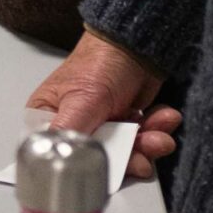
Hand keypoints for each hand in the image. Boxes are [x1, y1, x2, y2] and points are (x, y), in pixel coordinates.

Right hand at [28, 29, 182, 178]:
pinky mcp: (127, 126)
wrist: (139, 44)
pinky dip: (156, 133)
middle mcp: (75, 125)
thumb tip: (59, 160)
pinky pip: (143, 143)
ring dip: (148, 146)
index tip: (111, 168)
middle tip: (145, 153)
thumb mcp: (82, 99)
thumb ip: (70, 131)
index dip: (86, 167)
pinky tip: (162, 119)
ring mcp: (103, 127)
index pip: (61, 156)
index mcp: (49, 117)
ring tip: (160, 135)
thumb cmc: (101, 61)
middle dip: (129, 157)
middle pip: (98, 161)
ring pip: (126, 155)